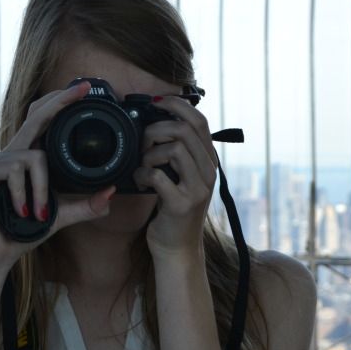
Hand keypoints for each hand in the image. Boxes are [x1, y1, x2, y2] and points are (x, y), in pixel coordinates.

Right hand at [0, 80, 115, 271]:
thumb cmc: (24, 231)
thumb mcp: (61, 215)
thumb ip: (85, 204)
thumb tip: (110, 194)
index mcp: (28, 157)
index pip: (44, 121)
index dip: (61, 103)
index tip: (84, 89)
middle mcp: (12, 153)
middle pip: (36, 116)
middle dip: (60, 101)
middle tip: (81, 90)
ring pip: (35, 157)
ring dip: (43, 190)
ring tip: (40, 215)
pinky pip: (17, 171)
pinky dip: (27, 194)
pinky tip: (23, 213)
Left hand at [133, 96, 219, 257]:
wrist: (178, 248)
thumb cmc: (173, 207)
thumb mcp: (182, 175)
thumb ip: (178, 152)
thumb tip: (156, 120)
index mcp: (209, 161)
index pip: (200, 121)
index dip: (177, 105)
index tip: (157, 101)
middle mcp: (209, 173)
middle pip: (185, 130)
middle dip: (158, 129)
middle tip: (144, 141)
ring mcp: (198, 189)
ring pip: (174, 149)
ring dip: (150, 153)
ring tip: (144, 166)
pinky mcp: (182, 204)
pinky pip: (158, 176)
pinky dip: (143, 174)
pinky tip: (141, 182)